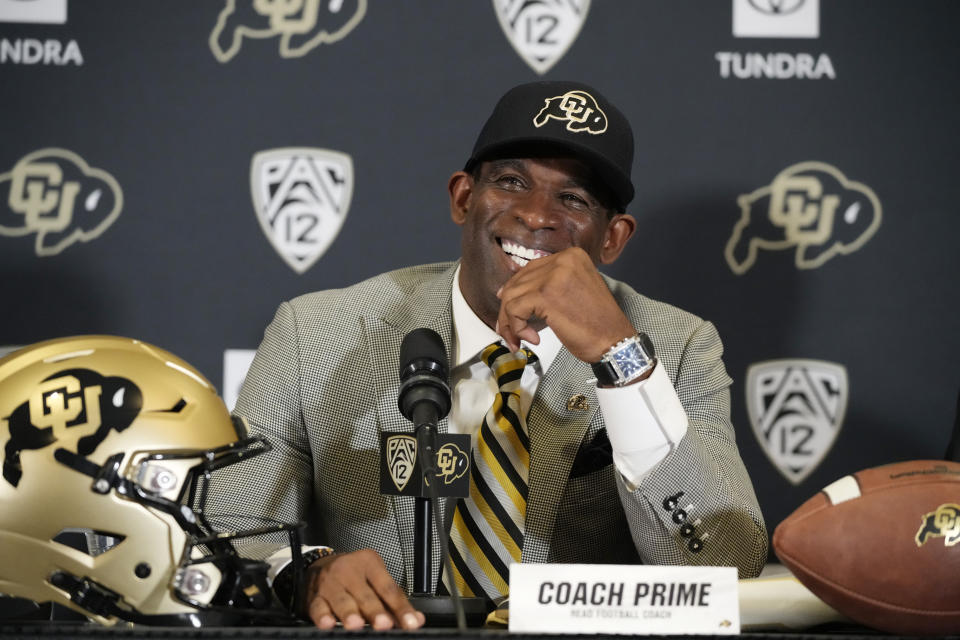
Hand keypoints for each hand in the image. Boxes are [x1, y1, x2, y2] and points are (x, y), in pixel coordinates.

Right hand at [304, 548, 424, 630]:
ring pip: (342, 601)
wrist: (319, 565)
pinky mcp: (314, 597)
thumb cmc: (352, 575)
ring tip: (356, 624)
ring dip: (349, 613)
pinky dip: (323, 616)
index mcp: (370, 563)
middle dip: (375, 611)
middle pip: (366, 595)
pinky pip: (318, 607)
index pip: (388, 588)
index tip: (410, 623)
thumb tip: (415, 620)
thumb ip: (393, 600)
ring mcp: (330, 584)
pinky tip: (328, 623)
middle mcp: (349, 571)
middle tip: (385, 624)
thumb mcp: (374, 579)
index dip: (400, 607)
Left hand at [495, 247, 636, 361]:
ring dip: (510, 322)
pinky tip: (533, 339)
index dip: (516, 292)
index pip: (529, 270)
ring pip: (511, 296)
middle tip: (510, 332)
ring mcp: (553, 275)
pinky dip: (516, 327)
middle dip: (508, 310)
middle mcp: (562, 260)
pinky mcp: (545, 294)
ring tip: (520, 339)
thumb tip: (506, 291)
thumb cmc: (597, 323)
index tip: (512, 312)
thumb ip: (547, 285)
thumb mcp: (573, 291)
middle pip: (517, 282)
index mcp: (571, 256)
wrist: (615, 341)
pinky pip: (514, 309)